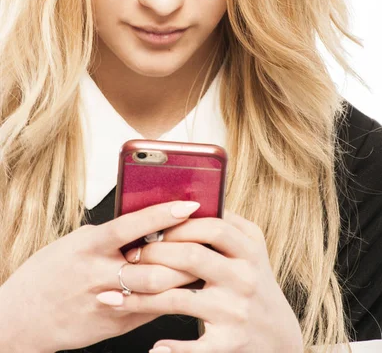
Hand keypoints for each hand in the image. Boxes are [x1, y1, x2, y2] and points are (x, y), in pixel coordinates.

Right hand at [0, 200, 199, 352]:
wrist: (21, 317)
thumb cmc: (51, 271)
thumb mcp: (76, 243)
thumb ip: (110, 236)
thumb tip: (148, 222)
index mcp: (89, 246)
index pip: (131, 226)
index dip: (161, 214)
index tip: (189, 204)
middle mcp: (98, 274)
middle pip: (153, 264)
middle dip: (186, 252)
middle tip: (211, 239)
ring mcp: (106, 302)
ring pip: (156, 290)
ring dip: (184, 276)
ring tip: (205, 262)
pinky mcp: (112, 326)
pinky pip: (149, 311)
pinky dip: (169, 297)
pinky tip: (185, 287)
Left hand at [116, 209, 303, 352]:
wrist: (278, 335)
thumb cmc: (254, 282)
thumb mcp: (251, 248)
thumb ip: (226, 222)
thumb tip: (189, 196)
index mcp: (249, 249)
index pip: (211, 226)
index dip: (177, 224)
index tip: (151, 227)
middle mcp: (246, 277)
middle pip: (192, 256)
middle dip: (154, 254)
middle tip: (127, 256)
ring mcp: (237, 310)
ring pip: (180, 299)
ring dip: (142, 297)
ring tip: (114, 295)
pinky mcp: (230, 342)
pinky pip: (195, 346)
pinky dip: (172, 349)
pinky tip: (152, 346)